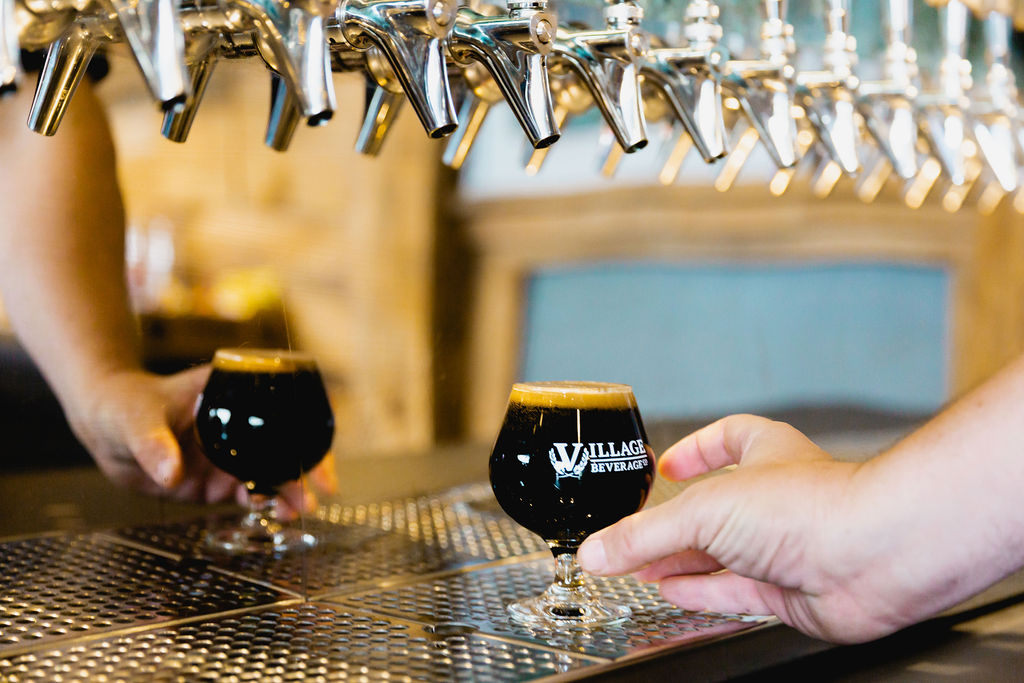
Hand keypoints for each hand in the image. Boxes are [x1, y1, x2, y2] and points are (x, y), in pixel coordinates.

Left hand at [65, 366, 337, 512]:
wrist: (102, 427)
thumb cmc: (121, 405)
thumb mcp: (135, 420)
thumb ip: (153, 445)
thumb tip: (172, 473)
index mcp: (229, 394)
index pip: (279, 410)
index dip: (302, 432)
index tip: (316, 455)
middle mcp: (238, 423)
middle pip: (283, 445)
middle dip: (303, 470)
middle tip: (315, 496)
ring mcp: (231, 452)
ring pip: (271, 473)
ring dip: (287, 492)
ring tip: (294, 512)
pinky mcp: (218, 479)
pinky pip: (250, 494)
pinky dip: (264, 505)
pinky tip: (272, 515)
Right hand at [577, 415, 917, 643]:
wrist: (875, 557)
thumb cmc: (814, 507)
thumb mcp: (705, 510)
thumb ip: (645, 535)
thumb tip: (598, 550)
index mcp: (766, 454)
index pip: (728, 440)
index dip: (696, 450)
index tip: (667, 465)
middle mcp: (777, 498)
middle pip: (714, 508)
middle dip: (671, 523)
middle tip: (631, 534)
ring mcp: (784, 547)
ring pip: (721, 554)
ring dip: (679, 562)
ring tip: (638, 567)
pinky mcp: (790, 590)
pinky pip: (734, 591)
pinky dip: (700, 593)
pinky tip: (673, 593)